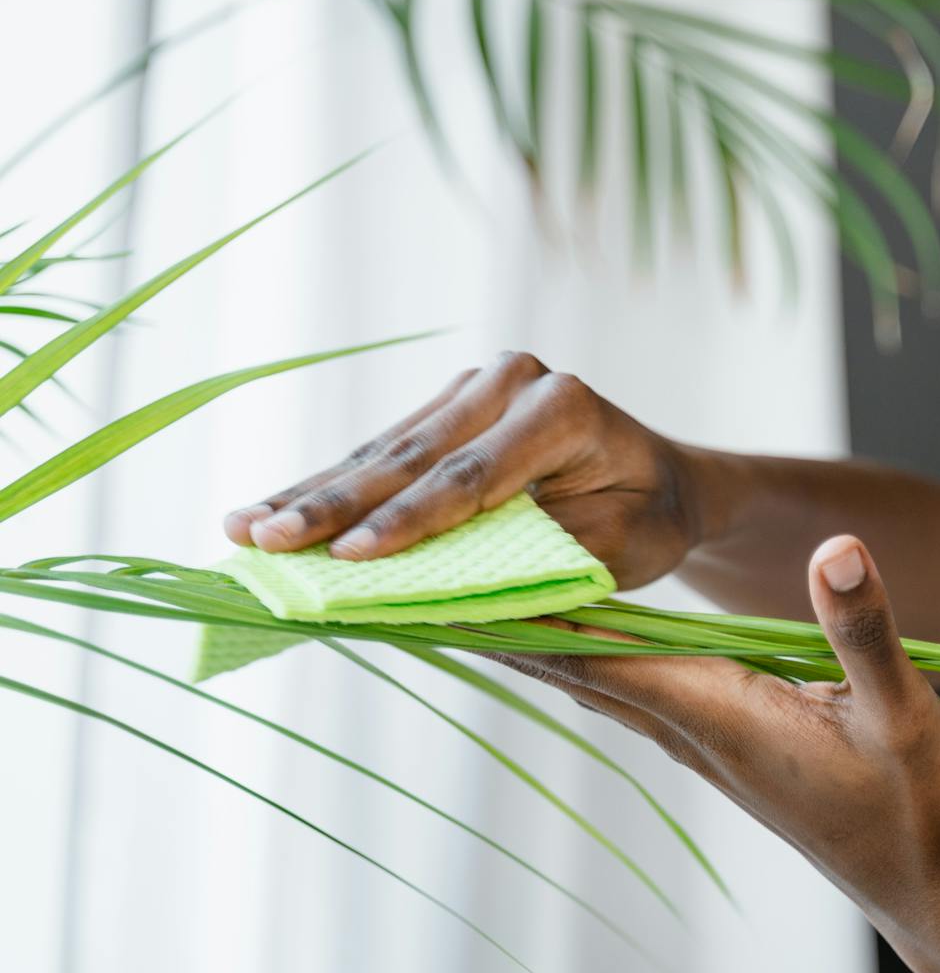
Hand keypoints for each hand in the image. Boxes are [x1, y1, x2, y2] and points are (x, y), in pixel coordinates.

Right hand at [223, 351, 704, 586]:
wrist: (665, 477)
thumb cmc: (650, 518)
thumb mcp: (624, 549)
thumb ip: (546, 560)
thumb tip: (461, 592)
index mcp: (563, 406)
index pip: (473, 474)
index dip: (409, 521)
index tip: (349, 559)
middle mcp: (512, 380)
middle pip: (414, 455)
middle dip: (334, 505)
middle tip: (263, 541)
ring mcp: (475, 386)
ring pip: (385, 450)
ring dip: (311, 493)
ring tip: (241, 528)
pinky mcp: (448, 406)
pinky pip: (383, 451)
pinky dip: (326, 485)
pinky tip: (267, 508)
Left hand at [497, 535, 939, 956]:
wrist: (930, 889)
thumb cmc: (917, 807)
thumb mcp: (906, 712)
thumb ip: (863, 630)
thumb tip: (835, 549)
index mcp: (721, 713)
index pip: (602, 657)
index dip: (529, 619)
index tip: (459, 590)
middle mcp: (695, 732)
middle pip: (577, 670)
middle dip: (507, 625)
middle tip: (432, 582)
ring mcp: (705, 745)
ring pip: (600, 681)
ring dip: (540, 640)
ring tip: (479, 596)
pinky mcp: (724, 748)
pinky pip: (633, 690)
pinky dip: (590, 656)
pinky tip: (575, 635)